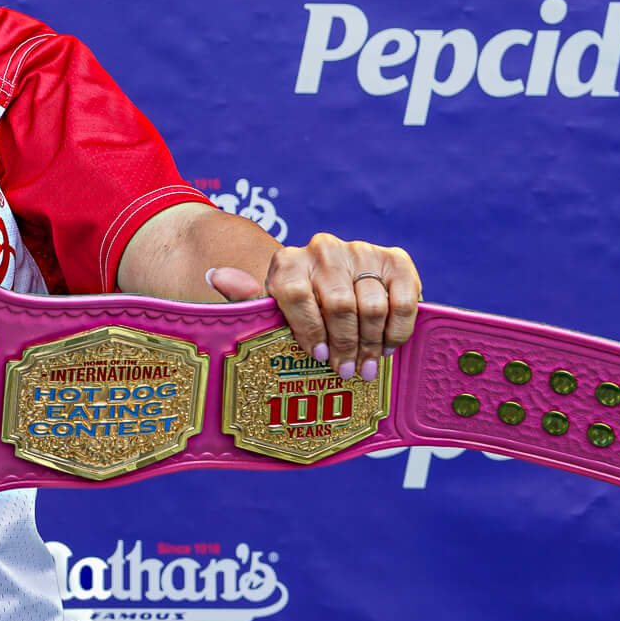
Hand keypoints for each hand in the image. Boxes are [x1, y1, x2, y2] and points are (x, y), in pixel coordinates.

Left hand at [206, 234, 420, 382]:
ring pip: (371, 305)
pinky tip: (387, 345)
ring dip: (371, 343)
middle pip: (338, 305)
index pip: (295, 295)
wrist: (334, 285)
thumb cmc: (298, 309)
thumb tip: (215, 275)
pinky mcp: (395, 259)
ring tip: (366, 366)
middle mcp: (323, 249)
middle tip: (347, 372)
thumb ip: (246, 296)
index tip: (317, 358)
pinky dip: (398, 328)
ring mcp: (361, 251)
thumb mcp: (270, 309)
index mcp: (287, 262)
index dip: (308, 331)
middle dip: (344, 345)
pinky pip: (404, 298)